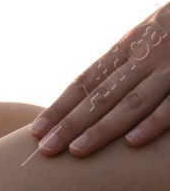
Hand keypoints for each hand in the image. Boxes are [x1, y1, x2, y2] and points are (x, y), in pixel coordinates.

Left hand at [32, 6, 169, 156]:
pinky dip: (154, 122)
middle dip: (70, 124)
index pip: (86, 81)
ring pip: (132, 101)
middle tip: (45, 150)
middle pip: (101, 95)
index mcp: (129, 47)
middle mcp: (146, 56)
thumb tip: (85, 96)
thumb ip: (121, 65)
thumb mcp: (147, 38)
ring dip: (102, 128)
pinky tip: (133, 142)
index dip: (60, 107)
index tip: (36, 132)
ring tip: (77, 152)